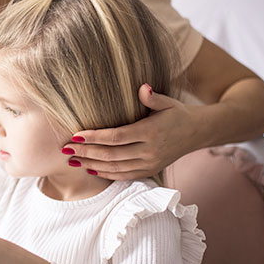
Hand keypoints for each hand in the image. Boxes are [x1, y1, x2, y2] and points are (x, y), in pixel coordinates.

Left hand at [61, 84, 198, 179]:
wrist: (198, 132)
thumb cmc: (178, 113)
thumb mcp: (168, 101)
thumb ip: (153, 97)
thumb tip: (142, 87)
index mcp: (151, 132)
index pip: (116, 137)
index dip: (94, 137)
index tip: (75, 135)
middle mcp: (150, 151)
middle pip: (111, 155)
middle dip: (86, 152)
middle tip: (65, 148)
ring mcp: (150, 164)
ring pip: (115, 168)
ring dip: (91, 164)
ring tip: (72, 160)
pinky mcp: (150, 171)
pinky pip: (124, 176)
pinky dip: (106, 174)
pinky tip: (90, 168)